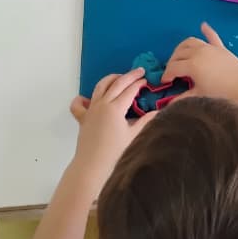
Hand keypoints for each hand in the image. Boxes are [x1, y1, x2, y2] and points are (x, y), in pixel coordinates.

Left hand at [68, 68, 150, 192]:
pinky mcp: (83, 118)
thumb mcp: (134, 137)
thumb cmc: (114, 154)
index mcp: (115, 108)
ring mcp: (91, 110)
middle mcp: (102, 104)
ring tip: (120, 77)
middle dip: (129, 76)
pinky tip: (88, 99)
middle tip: (139, 71)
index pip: (130, 90)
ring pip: (100, 87)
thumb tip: (158, 111)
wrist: (92, 167)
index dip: (139, 83)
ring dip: (111, 79)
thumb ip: (146, 122)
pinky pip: (79, 104)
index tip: (146, 80)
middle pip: (116, 83)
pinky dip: (83, 98)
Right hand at [163, 22, 237, 98]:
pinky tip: (203, 25)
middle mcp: (198, 52)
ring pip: (190, 42)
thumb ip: (183, 98)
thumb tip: (170, 105)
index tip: (165, 82)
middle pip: (179, 53)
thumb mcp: (199, 96)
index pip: (173, 67)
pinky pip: (212, 36)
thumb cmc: (220, 92)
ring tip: (180, 56)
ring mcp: (210, 48)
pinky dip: (206, 31)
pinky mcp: (220, 47)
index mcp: (191, 64)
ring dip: (182, 48)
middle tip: (172, 72)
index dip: (167, 74)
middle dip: (172, 61)